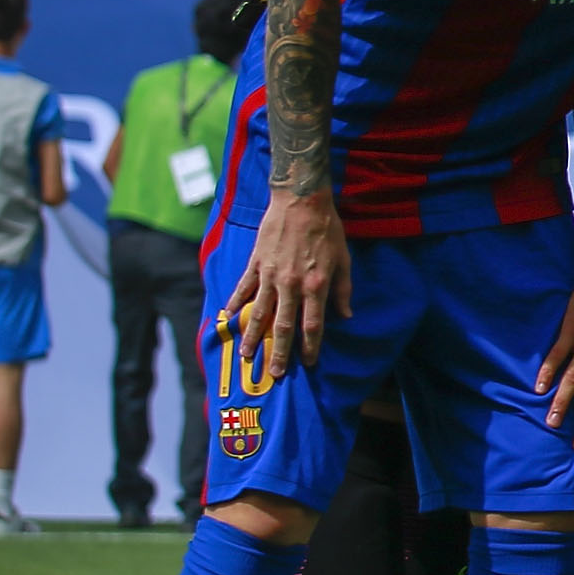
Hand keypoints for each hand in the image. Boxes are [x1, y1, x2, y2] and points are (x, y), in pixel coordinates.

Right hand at [228, 188, 349, 368]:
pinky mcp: (256, 264)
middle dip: (279, 352)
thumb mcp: (344, 260)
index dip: (311, 346)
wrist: (301, 201)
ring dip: (252, 336)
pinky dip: (234, 304)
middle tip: (274, 373)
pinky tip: (228, 318)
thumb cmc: (327, 230)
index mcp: (316, 285)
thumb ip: (343, 290)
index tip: (309, 363)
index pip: (312, 324)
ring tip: (245, 355)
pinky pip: (243, 288)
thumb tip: (345, 316)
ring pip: (259, 312)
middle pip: (283, 326)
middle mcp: (291, 284)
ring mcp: (270, 275)